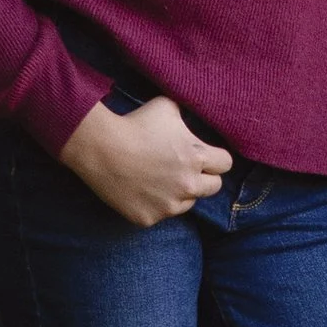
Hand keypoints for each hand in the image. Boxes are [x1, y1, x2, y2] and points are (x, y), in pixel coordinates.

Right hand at [59, 96, 232, 226]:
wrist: (101, 148)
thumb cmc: (135, 123)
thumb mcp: (167, 108)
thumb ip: (187, 118)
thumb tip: (192, 120)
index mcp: (198, 158)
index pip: (225, 164)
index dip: (216, 158)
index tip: (205, 155)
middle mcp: (188, 185)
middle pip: (213, 188)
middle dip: (204, 177)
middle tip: (185, 169)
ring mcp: (168, 206)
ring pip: (188, 203)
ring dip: (181, 193)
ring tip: (161, 179)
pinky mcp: (149, 218)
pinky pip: (161, 214)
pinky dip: (155, 204)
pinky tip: (142, 189)